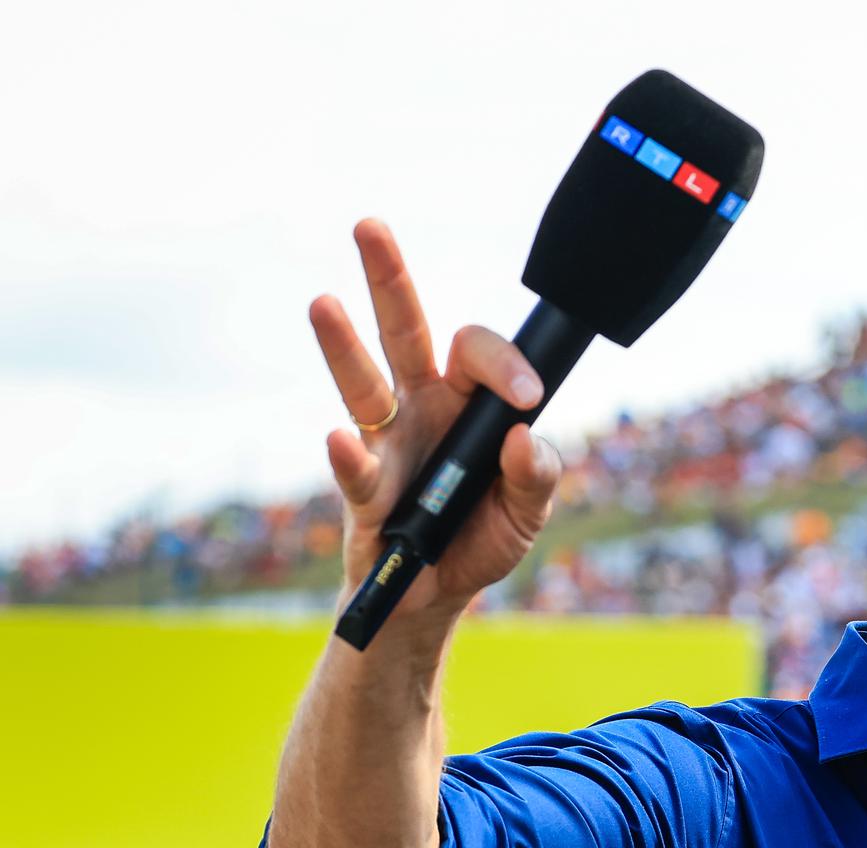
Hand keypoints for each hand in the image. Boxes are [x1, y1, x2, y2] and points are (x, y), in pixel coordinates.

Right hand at [310, 220, 562, 626]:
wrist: (438, 594)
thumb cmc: (482, 538)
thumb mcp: (527, 512)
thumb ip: (536, 475)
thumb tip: (522, 436)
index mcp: (466, 402)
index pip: (477, 353)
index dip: (503, 364)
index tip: (525, 401)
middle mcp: (420, 407)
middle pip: (403, 332)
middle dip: (388, 278)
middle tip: (369, 226)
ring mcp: (386, 443)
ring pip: (362, 382)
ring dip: (341, 344)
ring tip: (323, 303)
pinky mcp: (365, 491)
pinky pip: (357, 468)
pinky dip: (350, 457)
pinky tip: (343, 441)